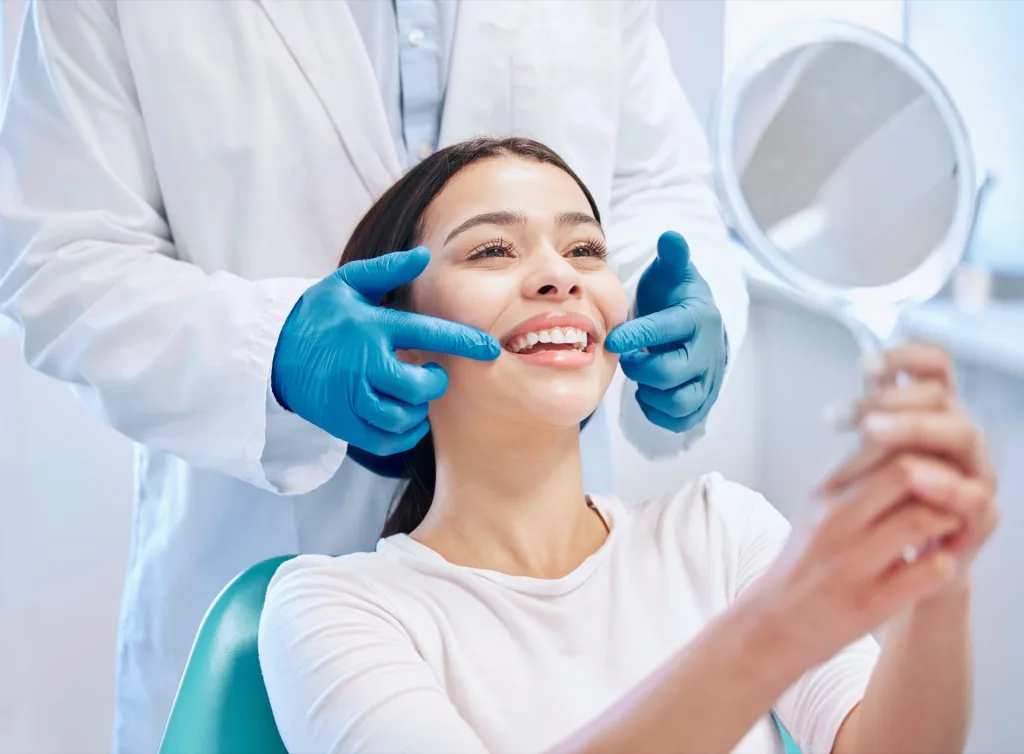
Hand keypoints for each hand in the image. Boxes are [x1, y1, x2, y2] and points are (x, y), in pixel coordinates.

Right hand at [271, 247, 500, 454]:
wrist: (270, 350)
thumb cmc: (317, 314)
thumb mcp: (347, 283)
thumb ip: (387, 270)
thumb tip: (424, 256)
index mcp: (371, 327)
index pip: (428, 333)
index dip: (464, 342)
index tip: (490, 349)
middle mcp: (362, 364)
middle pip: (417, 386)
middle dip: (435, 383)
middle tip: (431, 375)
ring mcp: (349, 397)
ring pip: (401, 417)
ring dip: (419, 411)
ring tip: (415, 396)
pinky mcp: (341, 422)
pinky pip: (384, 441)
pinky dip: (403, 436)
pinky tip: (407, 420)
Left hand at [605, 231, 726, 433]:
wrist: (697, 323)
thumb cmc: (675, 296)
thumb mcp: (672, 273)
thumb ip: (671, 257)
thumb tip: (670, 236)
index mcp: (697, 318)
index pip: (668, 329)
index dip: (638, 336)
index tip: (612, 339)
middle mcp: (707, 351)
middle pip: (671, 372)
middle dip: (640, 367)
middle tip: (627, 357)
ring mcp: (707, 379)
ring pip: (680, 401)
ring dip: (651, 393)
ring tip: (639, 375)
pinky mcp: (702, 400)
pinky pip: (683, 419)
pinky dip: (660, 412)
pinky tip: (647, 393)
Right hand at [750, 345, 997, 668]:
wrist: (772, 625)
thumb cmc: (804, 566)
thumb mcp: (818, 511)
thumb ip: (856, 480)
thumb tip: (899, 444)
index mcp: (825, 494)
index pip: (882, 442)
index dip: (921, 447)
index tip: (936, 463)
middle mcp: (835, 521)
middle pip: (906, 472)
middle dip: (942, 479)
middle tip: (953, 494)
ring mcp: (852, 562)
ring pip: (923, 518)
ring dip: (950, 521)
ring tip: (950, 529)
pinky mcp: (872, 602)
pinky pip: (930, 571)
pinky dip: (946, 564)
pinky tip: (940, 565)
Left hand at [823, 344, 998, 583]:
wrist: (899, 563)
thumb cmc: (883, 500)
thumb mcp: (869, 453)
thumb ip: (871, 414)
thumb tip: (861, 370)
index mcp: (936, 413)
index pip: (934, 367)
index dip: (906, 357)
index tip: (863, 365)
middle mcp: (959, 435)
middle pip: (941, 398)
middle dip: (895, 400)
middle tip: (858, 413)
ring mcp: (975, 472)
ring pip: (961, 436)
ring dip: (917, 429)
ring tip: (875, 434)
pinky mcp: (981, 515)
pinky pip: (975, 494)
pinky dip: (946, 484)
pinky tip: (916, 477)